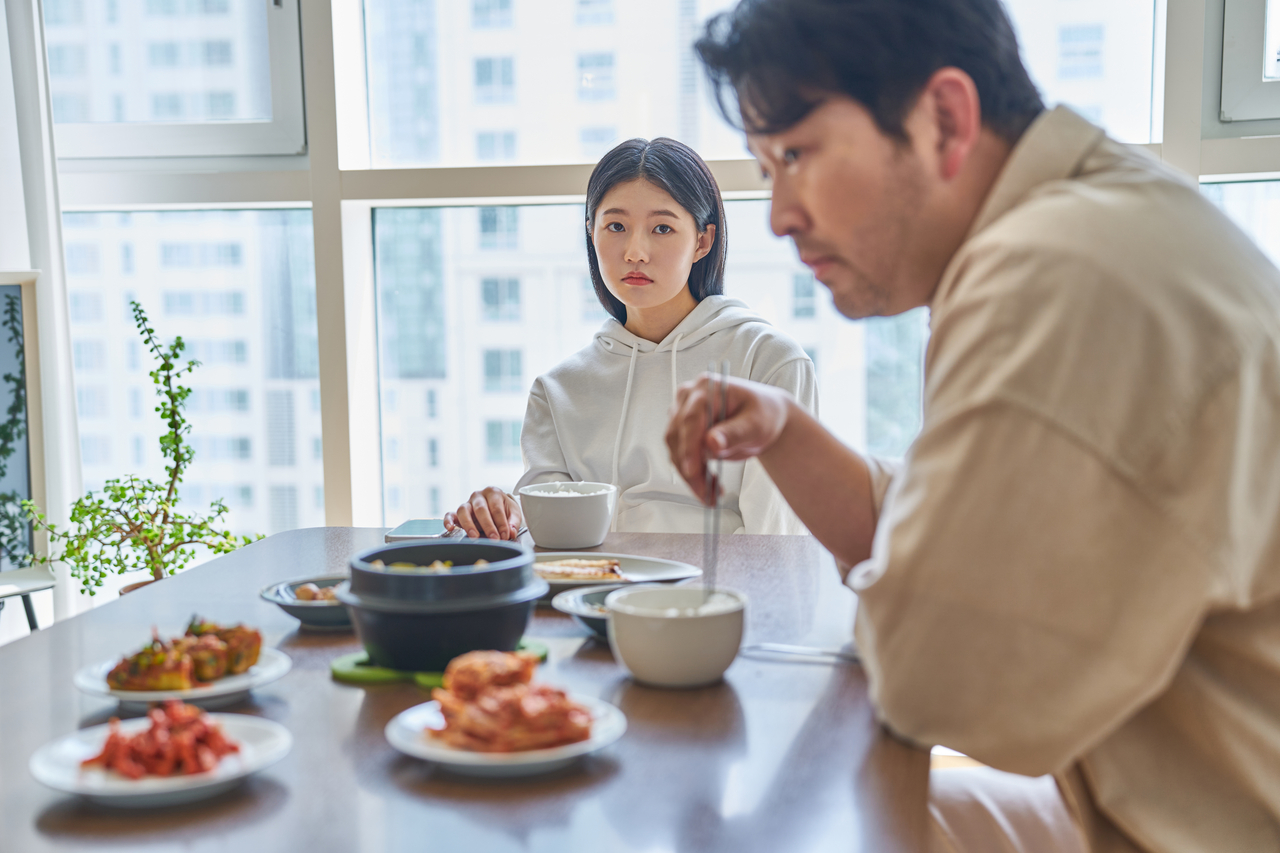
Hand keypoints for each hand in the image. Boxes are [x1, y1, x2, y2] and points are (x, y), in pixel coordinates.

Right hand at [443, 487, 523, 539]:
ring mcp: (467, 503)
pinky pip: (450, 514)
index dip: (501, 523)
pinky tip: (450, 528)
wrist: (498, 506)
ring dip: (469, 524)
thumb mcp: (514, 513)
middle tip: (494, 538)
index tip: (505, 535)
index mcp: (493, 493)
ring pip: (464, 511)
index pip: (496, 508)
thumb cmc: (505, 509)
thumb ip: (513, 522)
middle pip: (481, 509)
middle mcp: (478, 496)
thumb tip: (511, 532)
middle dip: (488, 526)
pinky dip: (448, 521)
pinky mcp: (458, 513)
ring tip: (475, 536)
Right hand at [666, 374, 791, 503]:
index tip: (693, 470)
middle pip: (678, 436)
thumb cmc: (763, 413)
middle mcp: (689, 398)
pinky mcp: (683, 430)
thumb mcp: (756, 424)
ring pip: (675, 449)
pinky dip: (692, 474)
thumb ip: (734, 433)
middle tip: (707, 493)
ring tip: (711, 493)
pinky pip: (680, 455)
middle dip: (690, 468)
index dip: (689, 446)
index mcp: (707, 388)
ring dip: (690, 475)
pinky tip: (708, 487)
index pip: (691, 418)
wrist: (764, 418)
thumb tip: (711, 443)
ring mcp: (682, 413)